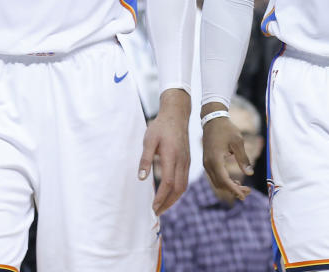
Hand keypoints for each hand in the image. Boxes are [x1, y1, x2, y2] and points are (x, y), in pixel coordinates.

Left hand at [138, 89, 189, 214]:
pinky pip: (184, 180)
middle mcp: (181, 161)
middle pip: (178, 189)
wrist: (176, 115)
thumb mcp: (149, 140)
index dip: (161, 198)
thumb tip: (141, 178)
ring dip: (173, 199)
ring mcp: (186, 162)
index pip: (168, 183)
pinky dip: (177, 191)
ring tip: (162, 207)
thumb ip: (145, 159)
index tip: (153, 207)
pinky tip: (169, 194)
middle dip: (168, 203)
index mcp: (171, 156)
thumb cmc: (160, 127)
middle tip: (157, 212)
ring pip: (183, 186)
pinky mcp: (187, 161)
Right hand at [201, 108, 252, 202]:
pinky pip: (215, 176)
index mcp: (215, 159)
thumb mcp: (238, 142)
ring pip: (216, 182)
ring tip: (243, 187)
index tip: (244, 196)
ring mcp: (206, 163)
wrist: (213, 120)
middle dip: (233, 190)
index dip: (234, 190)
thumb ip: (243, 158)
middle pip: (220, 184)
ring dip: (229, 187)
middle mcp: (208, 163)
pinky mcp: (207, 161)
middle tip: (248, 191)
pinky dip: (224, 181)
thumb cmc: (226, 129)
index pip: (224, 180)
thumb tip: (250, 173)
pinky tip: (235, 181)